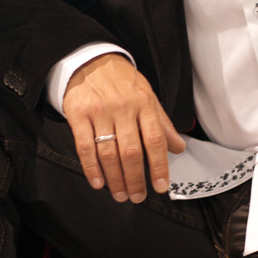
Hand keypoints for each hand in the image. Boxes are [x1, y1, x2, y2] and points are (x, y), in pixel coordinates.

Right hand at [62, 53, 184, 202]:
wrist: (91, 60)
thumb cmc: (122, 81)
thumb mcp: (147, 95)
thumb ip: (162, 123)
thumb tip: (179, 148)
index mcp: (144, 103)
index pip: (155, 140)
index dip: (160, 166)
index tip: (161, 187)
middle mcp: (123, 107)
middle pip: (131, 151)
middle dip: (136, 179)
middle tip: (138, 197)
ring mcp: (99, 111)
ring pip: (108, 153)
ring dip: (116, 179)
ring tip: (121, 195)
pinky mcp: (78, 114)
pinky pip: (85, 147)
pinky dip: (91, 168)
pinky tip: (99, 182)